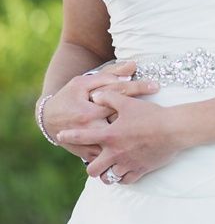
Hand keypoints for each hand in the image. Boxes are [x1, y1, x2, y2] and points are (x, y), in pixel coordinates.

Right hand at [41, 61, 158, 162]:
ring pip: (115, 144)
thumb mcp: (83, 82)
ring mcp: (89, 144)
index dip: (138, 89)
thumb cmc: (69, 97)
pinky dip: (121, 154)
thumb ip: (108, 75)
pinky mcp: (88, 154)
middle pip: (120, 124)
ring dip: (132, 140)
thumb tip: (132, 66)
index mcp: (89, 110)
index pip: (117, 97)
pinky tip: (138, 149)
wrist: (48, 120)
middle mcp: (90, 129)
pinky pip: (107, 157)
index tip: (156, 86)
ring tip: (150, 133)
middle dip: (139, 118)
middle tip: (157, 112)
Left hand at [60, 91, 181, 184]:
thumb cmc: (152, 115)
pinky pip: (126, 180)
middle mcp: (115, 152)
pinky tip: (124, 173)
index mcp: (110, 136)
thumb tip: (95, 95)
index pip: (83, 137)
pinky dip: (123, 178)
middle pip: (93, 169)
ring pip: (109, 178)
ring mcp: (128, 163)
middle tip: (95, 162)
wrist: (174, 129)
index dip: (70, 137)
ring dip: (107, 174)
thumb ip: (109, 98)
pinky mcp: (141, 169)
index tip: (62, 136)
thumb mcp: (129, 102)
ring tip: (109, 170)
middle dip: (91, 167)